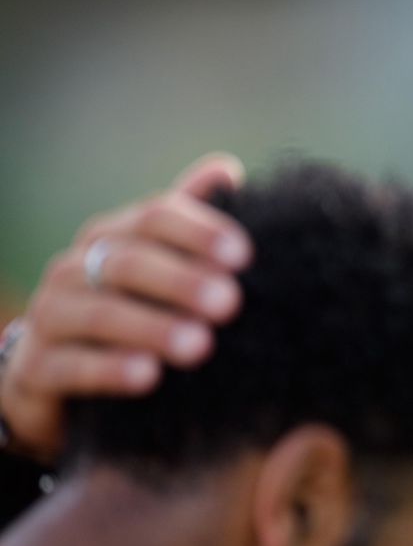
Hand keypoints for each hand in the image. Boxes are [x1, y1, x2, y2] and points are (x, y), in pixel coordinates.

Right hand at [0, 153, 251, 461]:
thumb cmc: (128, 311)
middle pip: (128, 262)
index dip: (199, 232)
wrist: (60, 378)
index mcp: (112, 236)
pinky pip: (71, 366)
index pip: (155, 217)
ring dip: (153, 328)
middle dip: (182, 282)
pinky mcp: (34, 368)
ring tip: (200, 345)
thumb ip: (189, 223)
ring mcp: (50, 314)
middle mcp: (74, 266)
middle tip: (231, 303)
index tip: (244, 255)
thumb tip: (227, 167)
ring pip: (100, 313)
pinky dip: (110, 370)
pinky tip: (149, 378)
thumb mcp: (161, 268)